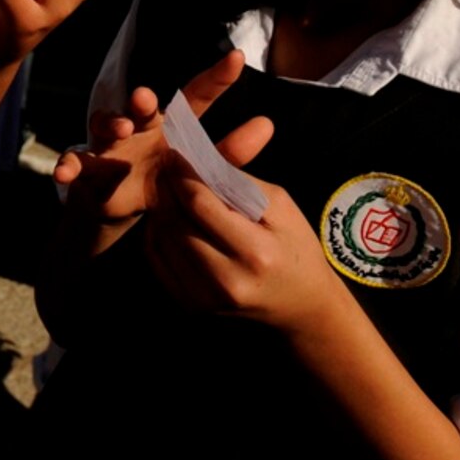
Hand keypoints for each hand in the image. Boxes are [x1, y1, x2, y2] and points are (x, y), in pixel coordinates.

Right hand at [54, 50, 271, 241]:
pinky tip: (64, 172)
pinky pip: (77, 164)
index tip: (238, 58)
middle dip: (143, 101)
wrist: (119, 200)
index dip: (216, 79)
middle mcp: (140, 126)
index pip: (196, 98)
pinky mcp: (89, 167)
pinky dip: (68, 166)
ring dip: (109, 123)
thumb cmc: (166, 177)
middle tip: (147, 97)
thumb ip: (229, 153)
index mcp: (173, 124)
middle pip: (143, 107)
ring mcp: (111, 144)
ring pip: (106, 126)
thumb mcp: (198, 170)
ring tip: (118, 129)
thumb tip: (267, 125)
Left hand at [144, 161, 350, 335]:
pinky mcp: (190, 306)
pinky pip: (158, 260)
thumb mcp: (281, 207)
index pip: (200, 204)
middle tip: (165, 166)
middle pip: (174, 222)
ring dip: (159, 208)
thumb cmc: (296, 249)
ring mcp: (204, 299)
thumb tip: (197, 159)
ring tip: (166, 187)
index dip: (182, 174)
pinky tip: (168, 216)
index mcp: (255, 253)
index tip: (175, 152)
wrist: (302, 307)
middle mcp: (225, 280)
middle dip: (166, 188)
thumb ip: (239, 183)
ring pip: (161, 240)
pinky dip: (157, 233)